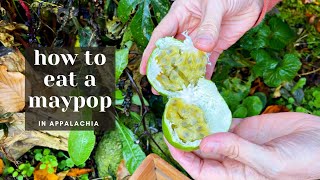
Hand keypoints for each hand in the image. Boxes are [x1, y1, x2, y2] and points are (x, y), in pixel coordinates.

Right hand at [140, 0, 263, 79]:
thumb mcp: (216, 4)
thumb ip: (209, 25)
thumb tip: (201, 47)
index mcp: (180, 14)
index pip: (161, 35)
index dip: (152, 52)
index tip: (146, 69)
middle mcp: (187, 28)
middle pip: (172, 51)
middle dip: (165, 69)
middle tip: (158, 87)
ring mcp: (201, 39)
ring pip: (188, 59)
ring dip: (182, 75)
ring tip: (175, 91)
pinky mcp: (214, 47)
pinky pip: (206, 62)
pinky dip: (203, 74)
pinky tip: (198, 85)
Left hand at [166, 113, 319, 178]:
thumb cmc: (304, 164)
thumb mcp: (270, 163)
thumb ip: (237, 151)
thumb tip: (204, 143)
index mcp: (234, 176)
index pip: (200, 169)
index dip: (183, 156)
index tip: (170, 139)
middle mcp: (232, 160)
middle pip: (201, 150)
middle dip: (186, 136)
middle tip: (172, 118)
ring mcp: (237, 142)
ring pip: (209, 133)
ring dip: (197, 123)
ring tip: (182, 109)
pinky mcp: (244, 127)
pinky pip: (223, 120)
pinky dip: (212, 113)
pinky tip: (202, 105)